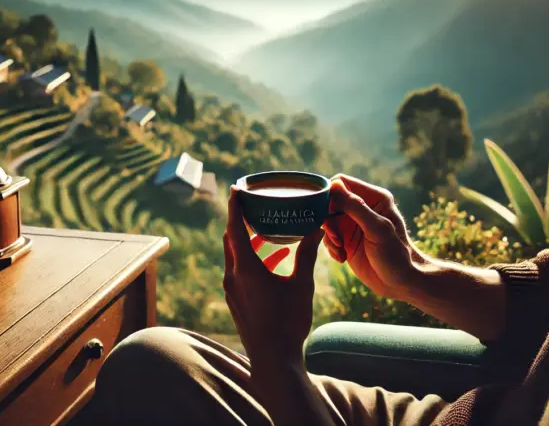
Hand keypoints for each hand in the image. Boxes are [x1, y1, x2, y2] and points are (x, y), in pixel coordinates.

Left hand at [223, 187, 323, 366]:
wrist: (274, 360)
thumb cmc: (288, 321)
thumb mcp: (302, 284)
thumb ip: (307, 254)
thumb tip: (317, 229)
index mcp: (246, 268)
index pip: (235, 228)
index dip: (235, 206)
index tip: (236, 188)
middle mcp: (233, 276)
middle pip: (231, 240)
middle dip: (240, 221)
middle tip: (253, 204)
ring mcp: (232, 290)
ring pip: (236, 256)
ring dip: (249, 241)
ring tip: (268, 229)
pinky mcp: (237, 300)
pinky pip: (240, 271)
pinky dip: (253, 260)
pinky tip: (276, 259)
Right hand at [322, 174, 418, 300]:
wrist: (401, 283)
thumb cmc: (396, 255)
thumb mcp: (377, 229)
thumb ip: (356, 207)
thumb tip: (334, 186)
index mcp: (374, 198)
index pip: (342, 183)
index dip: (329, 194)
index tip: (327, 213)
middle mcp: (362, 207)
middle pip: (330, 202)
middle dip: (327, 219)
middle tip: (336, 237)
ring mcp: (353, 224)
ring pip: (327, 220)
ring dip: (329, 236)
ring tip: (340, 249)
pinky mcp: (347, 240)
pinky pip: (329, 236)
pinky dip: (331, 247)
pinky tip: (341, 257)